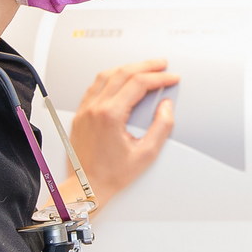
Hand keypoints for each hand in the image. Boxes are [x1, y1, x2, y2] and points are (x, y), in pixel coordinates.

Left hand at [68, 59, 178, 211]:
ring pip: (106, 75)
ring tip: (144, 67)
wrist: (86, 186)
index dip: (159, 78)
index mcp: (110, 115)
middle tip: (162, 65)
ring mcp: (85, 109)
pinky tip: (120, 79)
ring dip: (127, 68)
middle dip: (146, 66)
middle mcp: (95, 108)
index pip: (138, 84)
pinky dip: (110, 77)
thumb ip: (161, 127)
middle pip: (123, 73)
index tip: (171, 78)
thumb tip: (166, 106)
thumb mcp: (146, 154)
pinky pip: (94, 86)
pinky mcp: (80, 114)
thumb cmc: (111, 175)